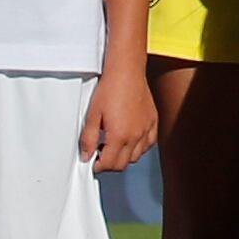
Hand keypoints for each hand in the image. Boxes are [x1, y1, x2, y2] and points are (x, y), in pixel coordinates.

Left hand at [82, 56, 155, 175]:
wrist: (126, 72)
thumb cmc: (110, 89)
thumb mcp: (92, 115)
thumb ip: (88, 139)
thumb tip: (86, 155)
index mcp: (119, 135)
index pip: (109, 164)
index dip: (98, 166)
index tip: (93, 162)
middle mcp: (135, 135)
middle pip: (123, 164)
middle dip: (110, 164)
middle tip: (101, 154)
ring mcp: (146, 129)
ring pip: (136, 156)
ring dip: (124, 156)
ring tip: (115, 146)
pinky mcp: (153, 122)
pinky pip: (149, 144)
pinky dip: (139, 147)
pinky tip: (131, 139)